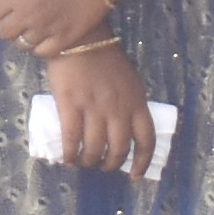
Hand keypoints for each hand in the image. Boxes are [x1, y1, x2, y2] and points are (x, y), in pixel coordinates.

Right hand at [39, 36, 156, 178]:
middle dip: (111, 165)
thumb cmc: (104, 59)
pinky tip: (67, 158)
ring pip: (94, 148)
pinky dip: (70, 154)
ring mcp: (95, 109)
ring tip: (83, 163)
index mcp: (136, 103)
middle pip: (118, 149)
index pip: (146, 140)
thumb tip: (121, 130)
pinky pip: (72, 139)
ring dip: (89, 161)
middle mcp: (118, 109)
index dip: (142, 162)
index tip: (135, 175)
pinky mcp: (71, 106)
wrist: (80, 39)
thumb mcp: (129, 82)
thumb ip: (129, 105)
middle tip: (102, 167)